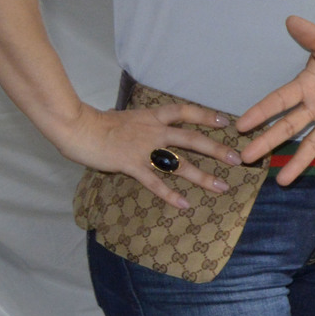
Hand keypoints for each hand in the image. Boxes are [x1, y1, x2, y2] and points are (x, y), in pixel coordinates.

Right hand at [55, 101, 240, 210]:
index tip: (225, 121)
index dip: (206, 116)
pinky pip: (156, 182)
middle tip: (237, 159)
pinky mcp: (131, 165)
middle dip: (217, 149)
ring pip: (180, 163)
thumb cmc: (97, 123)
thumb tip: (149, 126)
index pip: (184, 111)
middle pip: (192, 139)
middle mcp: (154, 130)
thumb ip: (142, 124)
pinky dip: (170, 194)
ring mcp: (144, 148)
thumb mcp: (126, 117)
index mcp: (152, 116)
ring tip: (221, 187)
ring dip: (202, 176)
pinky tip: (184, 204)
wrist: (77, 127)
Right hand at [236, 16, 314, 187]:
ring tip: (283, 181)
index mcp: (306, 87)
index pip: (279, 101)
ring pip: (312, 144)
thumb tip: (291, 19)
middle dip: (268, 142)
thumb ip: (312, 36)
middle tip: (247, 158)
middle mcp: (314, 107)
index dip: (261, 112)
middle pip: (288, 127)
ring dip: (298, 162)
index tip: (241, 125)